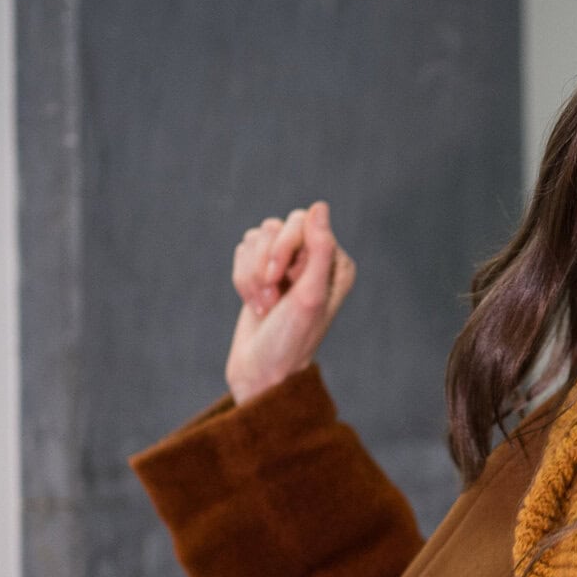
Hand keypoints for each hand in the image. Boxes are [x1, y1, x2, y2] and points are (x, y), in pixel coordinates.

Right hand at [226, 200, 357, 403]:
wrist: (261, 371)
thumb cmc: (290, 339)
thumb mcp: (309, 296)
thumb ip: (320, 249)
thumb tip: (319, 206)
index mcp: (336, 263)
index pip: (303, 223)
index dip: (283, 247)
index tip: (277, 279)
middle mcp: (315, 259)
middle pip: (276, 226)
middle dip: (264, 262)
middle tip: (270, 297)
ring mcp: (288, 264)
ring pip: (255, 238)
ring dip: (251, 275)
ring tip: (264, 306)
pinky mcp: (263, 270)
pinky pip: (242, 251)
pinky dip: (241, 279)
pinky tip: (255, 305)